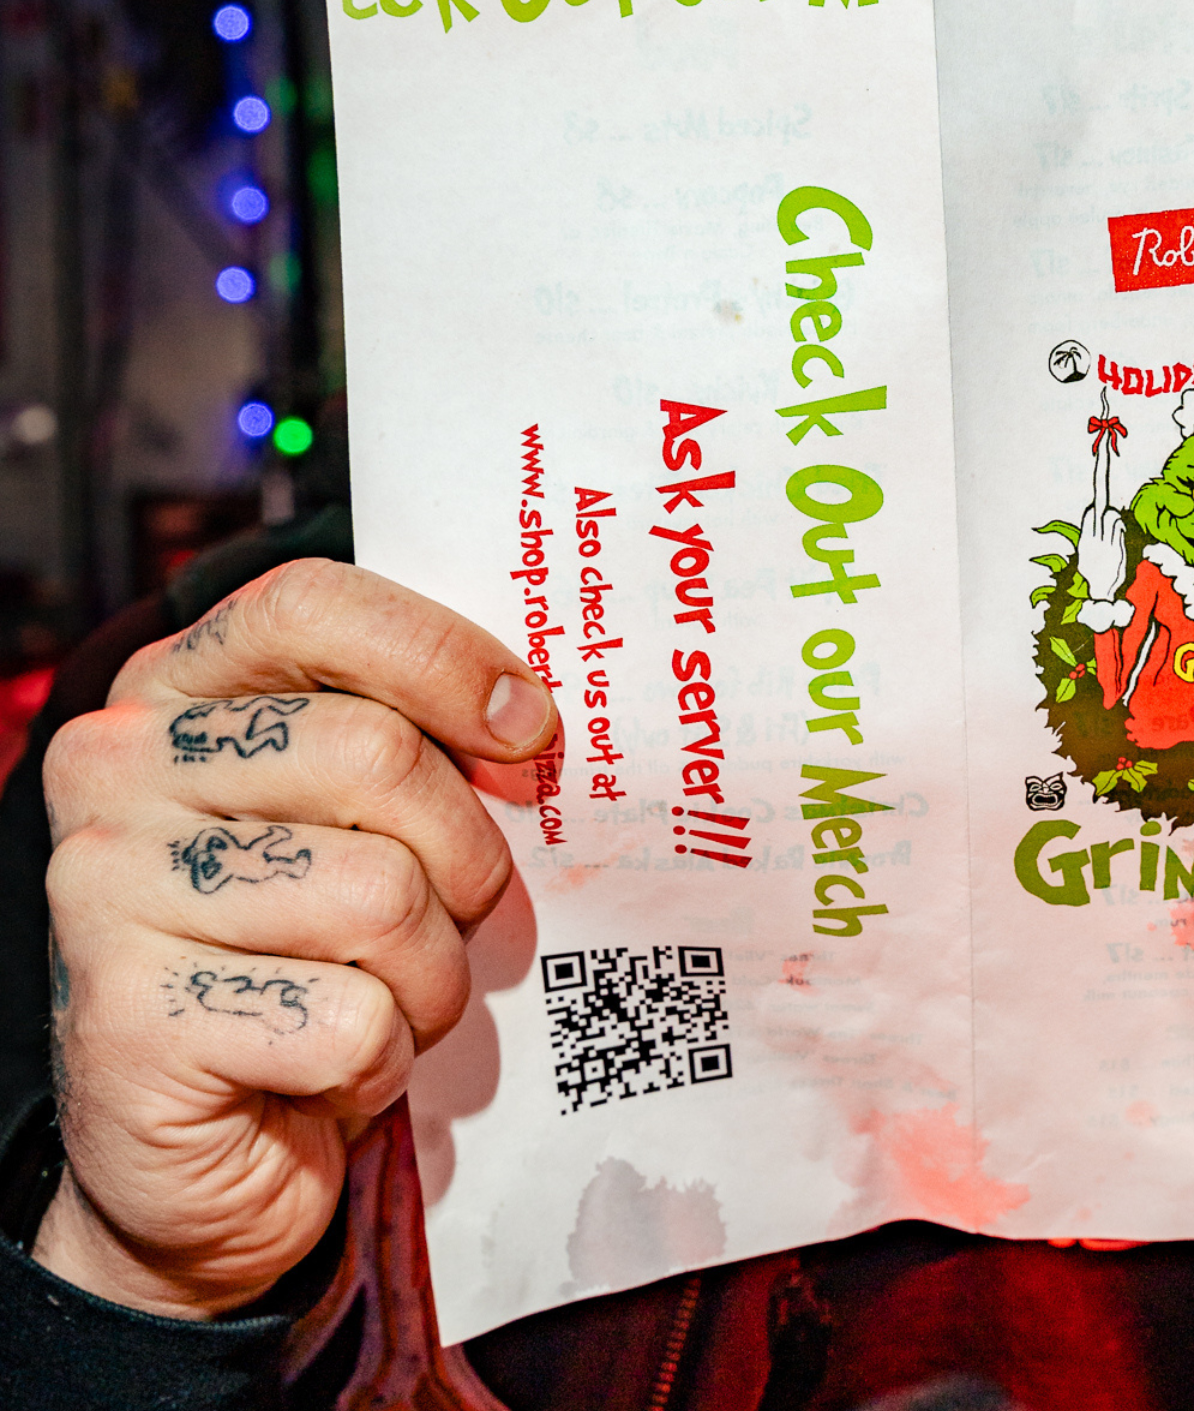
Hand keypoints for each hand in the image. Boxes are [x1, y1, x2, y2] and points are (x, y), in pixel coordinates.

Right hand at [33, 559, 554, 1317]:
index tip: (528, 728)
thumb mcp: (361, 813)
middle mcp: (117, 768)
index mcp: (175, 687)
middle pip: (375, 753)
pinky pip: (350, 1019)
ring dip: (430, 972)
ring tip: (387, 997)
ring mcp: (106, 892)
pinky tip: (331, 1066)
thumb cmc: (313, 948)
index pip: (313, 606)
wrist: (210, 1143)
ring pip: (380, 895)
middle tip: (455, 911)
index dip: (443, 657)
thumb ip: (416, 738)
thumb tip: (530, 719)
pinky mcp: (127, 1024)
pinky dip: (382, 1055)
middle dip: (464, 853)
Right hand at [1077, 502, 1128, 601]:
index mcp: (1084, 542)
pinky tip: (1122, 528)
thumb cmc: (1093, 574)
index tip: (1096, 505)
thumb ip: (1087, 544)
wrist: (1101, 589)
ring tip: (1117, 520)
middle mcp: (1094, 542)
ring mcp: (1106, 545)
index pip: (1088, 517)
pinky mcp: (1117, 549)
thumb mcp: (1083, 560)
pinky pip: (1118, 529)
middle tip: (1108, 510)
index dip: (1093, 508)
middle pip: (1100, 515)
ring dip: (1114, 516)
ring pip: (1110, 519)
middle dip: (1104, 508)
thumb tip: (1092, 530)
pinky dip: (1121, 525)